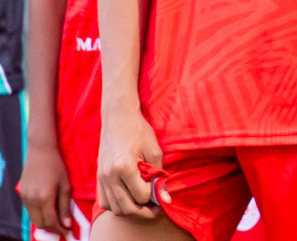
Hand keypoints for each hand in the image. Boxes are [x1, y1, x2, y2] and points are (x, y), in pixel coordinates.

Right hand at [18, 140, 72, 234]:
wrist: (40, 152)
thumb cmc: (57, 167)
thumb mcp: (66, 185)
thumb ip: (65, 206)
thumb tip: (67, 224)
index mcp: (45, 198)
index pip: (51, 222)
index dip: (59, 229)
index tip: (67, 231)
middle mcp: (32, 200)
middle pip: (40, 223)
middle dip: (52, 228)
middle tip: (63, 227)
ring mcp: (25, 198)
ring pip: (34, 218)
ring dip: (44, 222)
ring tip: (57, 219)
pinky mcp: (21, 195)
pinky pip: (30, 211)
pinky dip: (38, 214)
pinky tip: (48, 209)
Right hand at [97, 105, 163, 219]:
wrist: (118, 117)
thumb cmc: (139, 130)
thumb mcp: (155, 150)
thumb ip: (159, 175)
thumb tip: (164, 197)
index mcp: (124, 167)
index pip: (141, 196)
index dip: (153, 196)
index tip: (160, 190)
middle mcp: (109, 175)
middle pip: (125, 208)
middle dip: (143, 212)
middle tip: (156, 209)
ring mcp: (101, 178)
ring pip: (113, 208)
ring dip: (129, 210)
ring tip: (143, 204)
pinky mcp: (98, 177)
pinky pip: (105, 201)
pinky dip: (117, 205)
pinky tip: (129, 198)